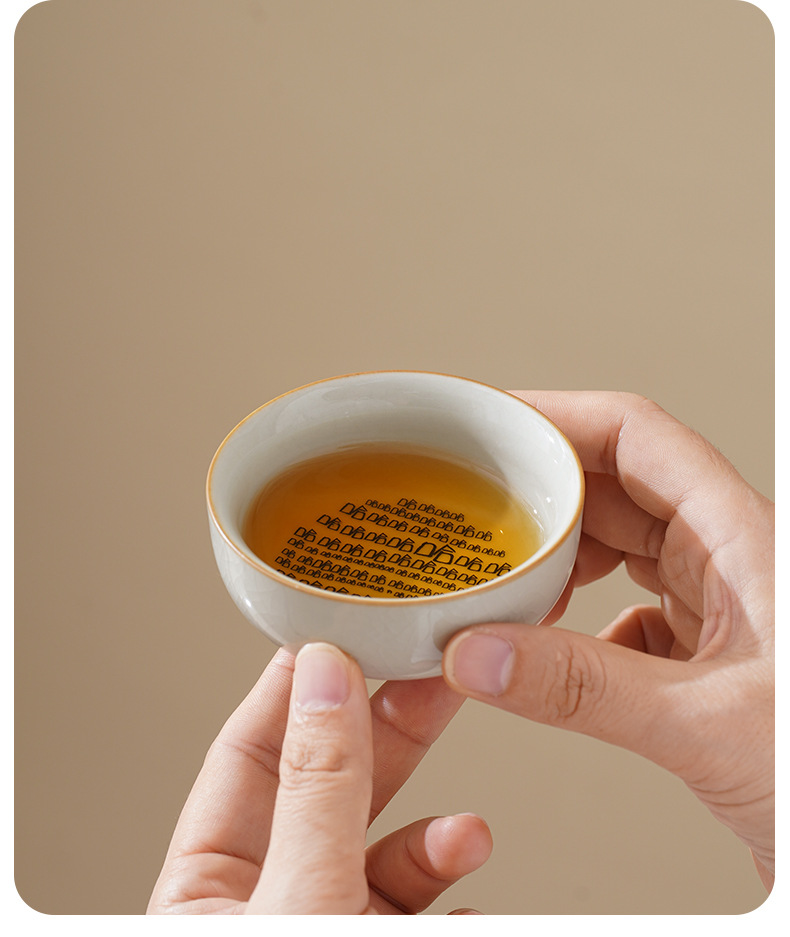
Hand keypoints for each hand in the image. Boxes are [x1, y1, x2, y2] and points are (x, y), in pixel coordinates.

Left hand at [148, 643, 491, 913]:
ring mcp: (325, 925)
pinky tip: (469, 897)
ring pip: (382, 853)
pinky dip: (451, 893)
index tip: (339, 629)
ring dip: (434, 838)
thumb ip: (318, 793)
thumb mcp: (300, 902)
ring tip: (468, 832)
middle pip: (330, 788)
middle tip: (433, 673)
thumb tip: (325, 678)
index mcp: (205, 889)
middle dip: (388, 734)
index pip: (247, 755)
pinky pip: (417, 908)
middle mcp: (266, 901)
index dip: (294, 686)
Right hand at [441, 391, 773, 888]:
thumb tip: (478, 655)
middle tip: (472, 501)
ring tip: (503, 571)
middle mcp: (731, 558)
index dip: (557, 417)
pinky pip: (626, 609)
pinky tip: (554, 647)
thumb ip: (584, 689)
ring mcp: (720, 605)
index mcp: (743, 538)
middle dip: (541, 489)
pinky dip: (578, 621)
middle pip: (617, 485)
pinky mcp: (709, 655)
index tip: (492, 425)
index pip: (634, 435)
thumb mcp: (707, 725)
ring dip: (558, 556)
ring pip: (620, 547)